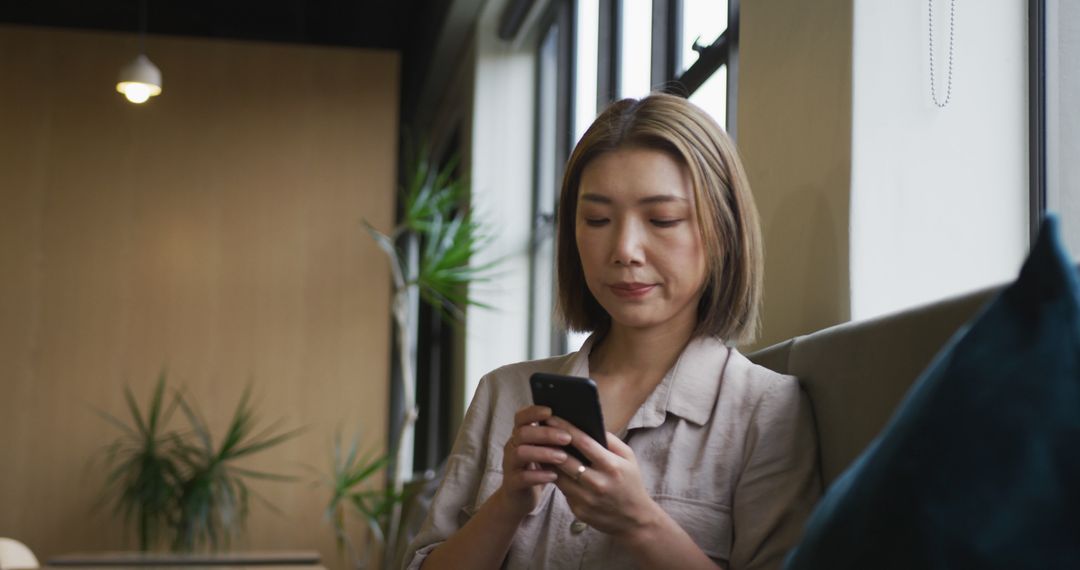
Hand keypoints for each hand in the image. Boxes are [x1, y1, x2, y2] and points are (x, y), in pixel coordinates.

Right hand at [497, 405, 572, 517]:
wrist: (518, 499)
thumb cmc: (537, 470)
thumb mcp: (542, 451)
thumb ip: (552, 438)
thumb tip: (578, 425)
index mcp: (520, 436)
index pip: (521, 417)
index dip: (533, 412)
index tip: (550, 411)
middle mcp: (512, 447)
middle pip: (522, 433)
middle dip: (545, 433)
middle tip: (566, 438)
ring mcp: (510, 465)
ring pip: (521, 453)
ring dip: (543, 453)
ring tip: (562, 457)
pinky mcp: (512, 484)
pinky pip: (522, 477)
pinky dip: (539, 475)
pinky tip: (554, 476)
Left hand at [547, 416, 662, 539]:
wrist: (634, 519)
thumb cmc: (631, 483)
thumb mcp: (629, 458)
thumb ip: (611, 440)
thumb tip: (590, 425)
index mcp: (611, 466)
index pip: (583, 443)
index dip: (565, 429)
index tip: (551, 418)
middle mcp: (598, 483)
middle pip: (565, 460)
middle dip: (550, 444)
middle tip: (539, 431)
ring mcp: (587, 499)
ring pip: (558, 476)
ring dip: (547, 462)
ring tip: (540, 448)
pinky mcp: (579, 511)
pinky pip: (562, 490)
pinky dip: (556, 478)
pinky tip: (550, 468)